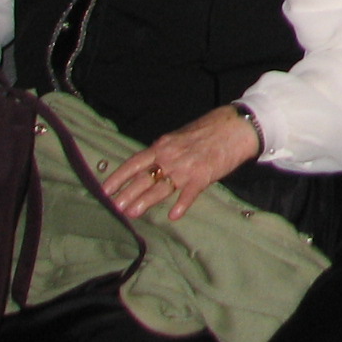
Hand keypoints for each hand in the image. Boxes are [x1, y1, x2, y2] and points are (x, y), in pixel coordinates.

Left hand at [101, 105, 259, 220]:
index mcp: (163, 145)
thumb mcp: (180, 136)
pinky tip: (173, 215)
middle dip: (126, 194)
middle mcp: (170, 157)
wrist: (237, 126)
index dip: (118, 177)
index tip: (103, 190)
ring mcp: (186, 167)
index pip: (134, 163)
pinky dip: (181, 204)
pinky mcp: (203, 175)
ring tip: (131, 213)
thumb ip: (165, 151)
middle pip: (143, 178)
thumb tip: (150, 164)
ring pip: (161, 187)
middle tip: (112, 208)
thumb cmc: (209, 129)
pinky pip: (189, 193)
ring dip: (145, 201)